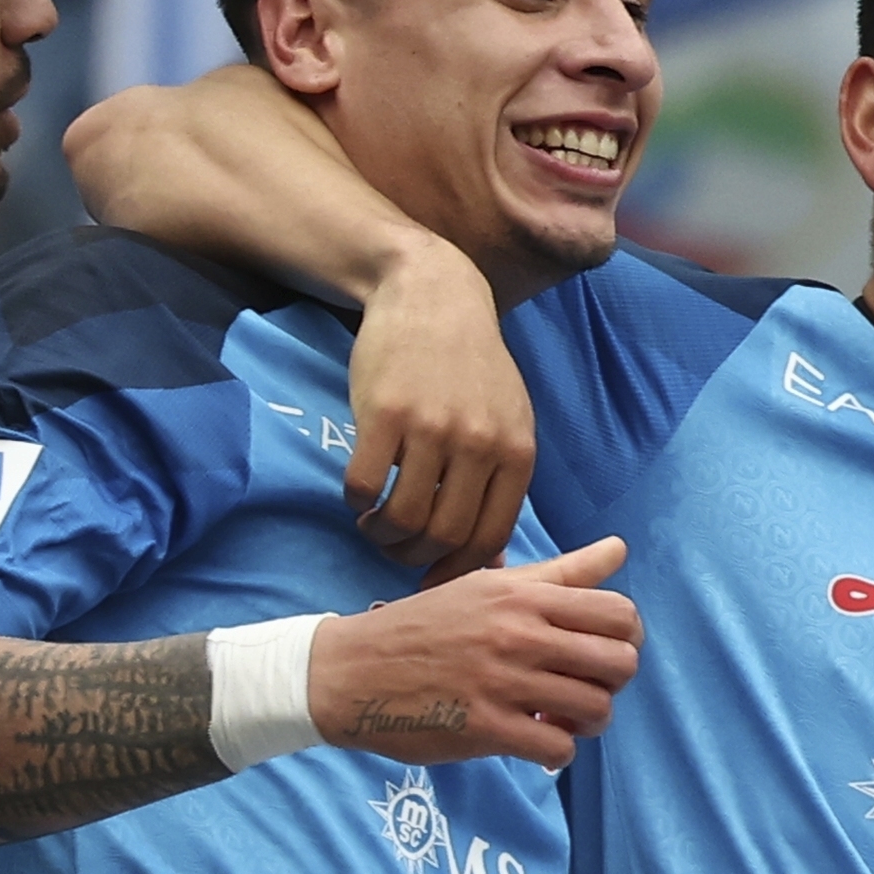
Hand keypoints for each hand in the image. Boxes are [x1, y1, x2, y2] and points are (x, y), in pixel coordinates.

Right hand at [310, 536, 642, 770]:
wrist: (351, 671)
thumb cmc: (424, 626)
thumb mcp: (487, 585)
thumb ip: (560, 572)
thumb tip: (619, 548)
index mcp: (522, 595)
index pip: (619, 614)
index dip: (625, 640)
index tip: (599, 653)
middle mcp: (518, 634)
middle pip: (619, 663)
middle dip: (612, 684)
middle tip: (583, 688)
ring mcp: (502, 682)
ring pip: (595, 709)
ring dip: (587, 723)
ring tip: (560, 719)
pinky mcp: (485, 727)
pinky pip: (557, 749)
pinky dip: (557, 753)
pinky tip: (536, 743)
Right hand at [348, 246, 533, 581]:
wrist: (432, 295)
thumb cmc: (470, 366)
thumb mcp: (508, 419)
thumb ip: (502, 481)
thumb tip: (493, 555)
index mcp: (516, 452)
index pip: (490, 538)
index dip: (458, 570)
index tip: (434, 578)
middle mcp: (479, 443)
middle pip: (444, 536)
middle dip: (415, 559)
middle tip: (397, 552)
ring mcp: (432, 427)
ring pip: (404, 518)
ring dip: (382, 536)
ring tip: (375, 527)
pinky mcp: (385, 412)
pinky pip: (365, 485)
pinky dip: (357, 504)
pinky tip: (359, 497)